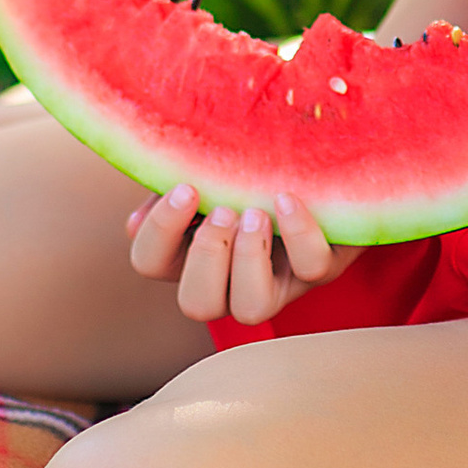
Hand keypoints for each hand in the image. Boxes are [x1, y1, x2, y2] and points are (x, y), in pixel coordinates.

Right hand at [126, 184, 353, 327]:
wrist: (321, 158)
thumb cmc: (252, 163)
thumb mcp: (210, 167)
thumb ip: (179, 177)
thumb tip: (146, 204)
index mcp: (191, 250)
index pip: (149, 262)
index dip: (159, 232)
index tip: (186, 189)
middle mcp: (230, 278)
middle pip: (196, 304)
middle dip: (206, 257)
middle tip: (224, 212)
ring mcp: (278, 280)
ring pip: (251, 309)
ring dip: (248, 259)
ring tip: (256, 213)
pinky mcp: (321, 269)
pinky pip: (311, 269)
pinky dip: (298, 233)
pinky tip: (288, 199)